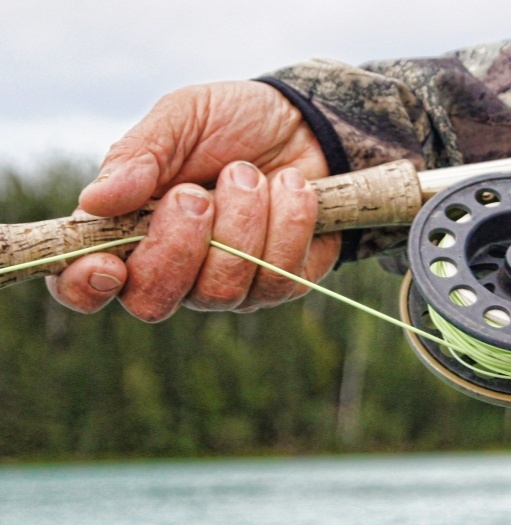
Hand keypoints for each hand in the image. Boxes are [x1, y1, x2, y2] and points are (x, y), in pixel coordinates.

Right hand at [46, 81, 341, 320]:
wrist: (305, 122)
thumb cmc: (231, 121)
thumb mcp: (182, 118)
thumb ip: (138, 155)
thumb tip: (93, 201)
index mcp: (129, 231)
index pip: (87, 286)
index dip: (86, 286)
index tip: (107, 263)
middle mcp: (176, 270)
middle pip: (154, 301)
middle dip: (178, 246)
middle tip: (196, 193)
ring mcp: (230, 284)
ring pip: (222, 291)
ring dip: (240, 222)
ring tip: (248, 173)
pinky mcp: (282, 282)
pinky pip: (280, 277)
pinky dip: (288, 221)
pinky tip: (291, 185)